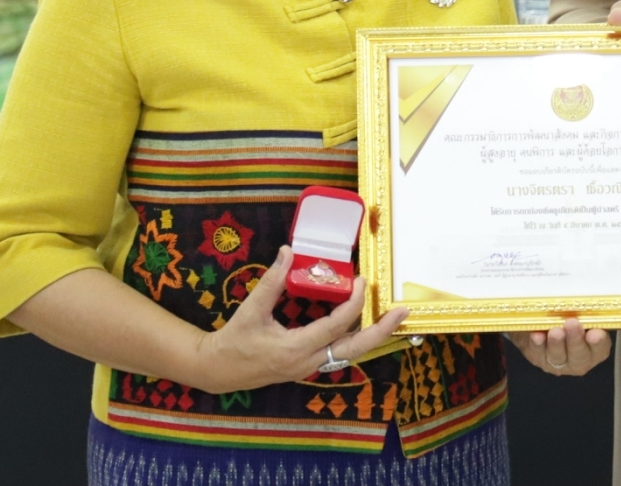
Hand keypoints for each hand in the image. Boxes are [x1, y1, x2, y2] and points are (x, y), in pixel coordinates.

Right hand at [189, 247, 408, 393]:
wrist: (217, 370)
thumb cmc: (233, 341)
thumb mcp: (250, 310)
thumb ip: (271, 281)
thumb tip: (289, 251)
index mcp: (294, 349)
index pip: (335, 325)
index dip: (353, 302)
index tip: (362, 280)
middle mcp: (307, 363)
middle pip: (354, 349)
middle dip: (381, 331)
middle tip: (403, 312)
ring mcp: (308, 368)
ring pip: (349, 354)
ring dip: (371, 336)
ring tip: (392, 319)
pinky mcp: (306, 367)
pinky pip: (338, 354)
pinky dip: (354, 339)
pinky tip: (364, 325)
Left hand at [507, 318, 611, 375]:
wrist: (544, 322)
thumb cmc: (569, 315)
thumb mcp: (581, 311)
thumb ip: (586, 308)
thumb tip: (588, 292)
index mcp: (594, 348)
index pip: (600, 348)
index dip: (599, 342)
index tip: (596, 333)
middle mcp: (578, 359)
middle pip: (579, 356)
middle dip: (575, 340)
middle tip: (572, 324)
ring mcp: (557, 361)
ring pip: (558, 356)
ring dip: (556, 343)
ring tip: (555, 331)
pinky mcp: (538, 359)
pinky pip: (537, 353)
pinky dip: (537, 344)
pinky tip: (537, 335)